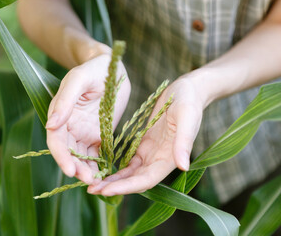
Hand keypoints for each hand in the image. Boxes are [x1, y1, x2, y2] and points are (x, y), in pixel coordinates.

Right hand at [46, 54, 130, 184]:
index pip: (56, 140)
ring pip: (82, 157)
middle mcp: (70, 127)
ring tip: (97, 182)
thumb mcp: (78, 80)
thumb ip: (65, 101)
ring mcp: (84, 132)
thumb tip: (50, 125)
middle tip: (88, 181)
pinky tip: (104, 175)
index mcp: (60, 115)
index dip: (61, 156)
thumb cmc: (93, 70)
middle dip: (76, 168)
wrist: (112, 69)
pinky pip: (97, 154)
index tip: (70, 170)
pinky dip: (98, 165)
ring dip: (87, 170)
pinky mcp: (99, 135)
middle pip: (69, 153)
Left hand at [88, 75, 208, 195]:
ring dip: (112, 180)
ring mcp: (151, 153)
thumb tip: (183, 166)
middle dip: (114, 187)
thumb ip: (184, 142)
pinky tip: (101, 168)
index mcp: (170, 158)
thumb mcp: (187, 117)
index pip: (146, 180)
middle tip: (91, 189)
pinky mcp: (144, 144)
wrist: (187, 91)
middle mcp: (159, 160)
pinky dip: (116, 168)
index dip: (127, 187)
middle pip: (135, 181)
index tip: (106, 190)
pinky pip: (128, 161)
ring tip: (92, 183)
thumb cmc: (189, 101)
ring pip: (130, 174)